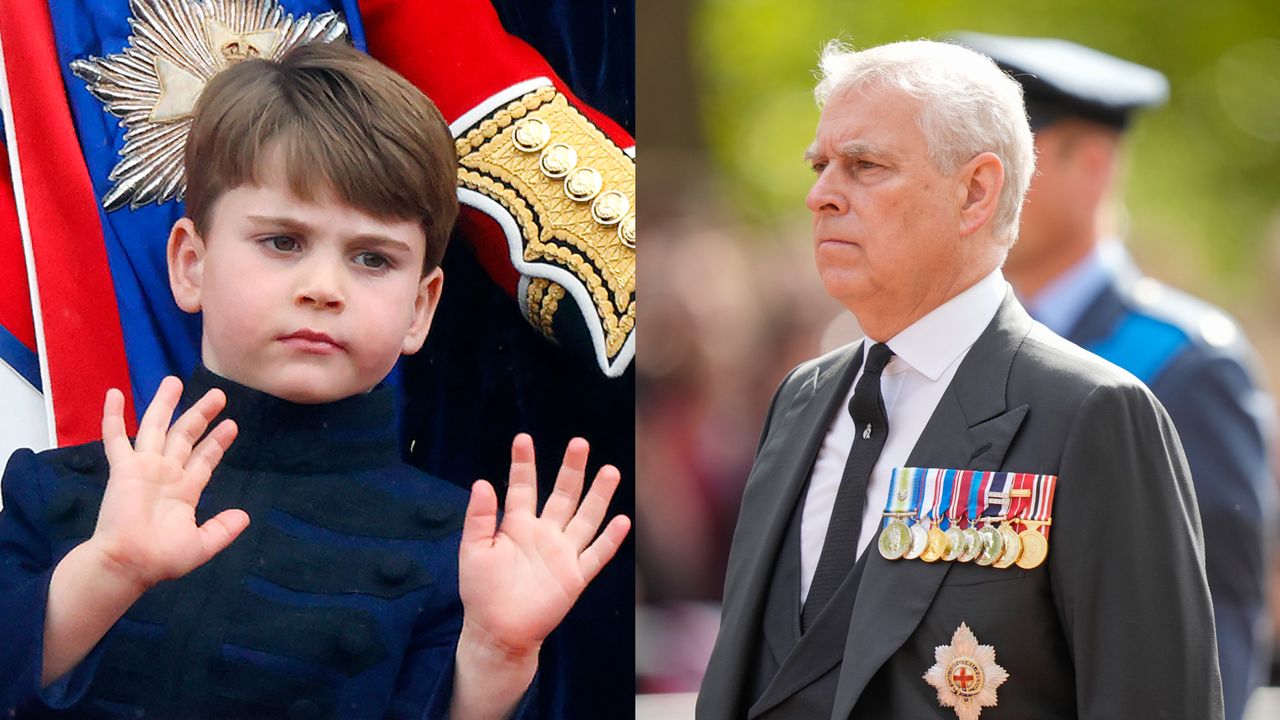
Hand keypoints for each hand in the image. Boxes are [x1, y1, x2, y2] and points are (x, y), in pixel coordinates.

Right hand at [90, 376, 248, 590]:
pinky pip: (116, 438)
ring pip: (155, 427)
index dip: (217, 441)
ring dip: (164, 404)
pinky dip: (114, 416)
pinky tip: (115, 394)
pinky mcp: (123, 469)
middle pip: (185, 435)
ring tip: (174, 380)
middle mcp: (166, 474)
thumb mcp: (201, 544)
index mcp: (185, 490)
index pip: (204, 458)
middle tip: (218, 394)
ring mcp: (144, 468)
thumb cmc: (162, 558)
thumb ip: (222, 530)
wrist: (131, 564)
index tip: (232, 424)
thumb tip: (245, 517)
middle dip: (200, 414)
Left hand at [458, 434, 630, 658]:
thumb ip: (478, 518)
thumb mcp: (472, 551)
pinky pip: (596, 556)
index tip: (523, 438)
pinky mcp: (574, 577)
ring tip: (610, 471)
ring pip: (585, 518)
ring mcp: (562, 554)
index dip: (523, 463)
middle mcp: (544, 534)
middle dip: (572, 470)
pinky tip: (622, 521)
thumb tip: (481, 482)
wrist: (497, 632)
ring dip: (598, 496)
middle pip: (563, 495)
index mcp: (516, 525)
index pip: (522, 487)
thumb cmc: (481, 592)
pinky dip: (610, 540)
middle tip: (580, 443)